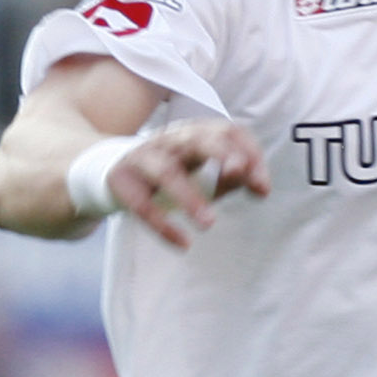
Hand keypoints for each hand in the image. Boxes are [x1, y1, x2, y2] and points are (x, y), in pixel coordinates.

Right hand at [112, 121, 269, 249]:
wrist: (115, 170)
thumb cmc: (176, 171)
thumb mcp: (207, 169)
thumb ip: (234, 175)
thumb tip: (262, 189)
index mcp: (196, 133)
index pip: (228, 132)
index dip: (248, 155)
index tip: (262, 188)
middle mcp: (171, 140)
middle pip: (197, 140)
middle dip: (220, 153)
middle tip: (238, 174)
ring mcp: (143, 157)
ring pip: (166, 172)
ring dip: (189, 197)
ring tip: (209, 223)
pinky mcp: (121, 179)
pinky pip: (142, 204)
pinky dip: (163, 226)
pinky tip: (184, 243)